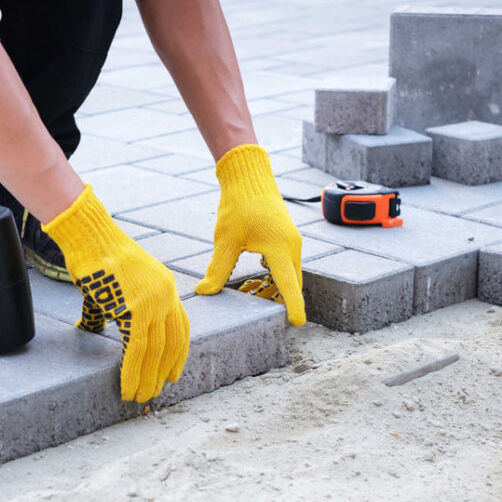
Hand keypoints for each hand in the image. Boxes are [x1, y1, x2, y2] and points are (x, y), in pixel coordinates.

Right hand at [44, 185, 189, 401]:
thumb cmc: (94, 257)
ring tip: (139, 397)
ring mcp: (152, 302)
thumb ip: (108, 311)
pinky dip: (131, 372)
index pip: (180, 328)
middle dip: (161, 373)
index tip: (172, 375)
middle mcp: (166, 295)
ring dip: (147, 379)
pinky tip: (126, 386)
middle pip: (171, 343)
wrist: (88, 237)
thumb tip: (91, 329)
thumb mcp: (111, 286)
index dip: (177, 355)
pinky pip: (136, 349)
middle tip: (152, 393)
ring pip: (155, 351)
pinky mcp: (135, 309)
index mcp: (166, 287)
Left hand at [195, 144, 305, 325]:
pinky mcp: (287, 239)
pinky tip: (255, 282)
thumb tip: (203, 291)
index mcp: (279, 248)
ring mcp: (292, 242)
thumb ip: (217, 268)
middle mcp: (291, 247)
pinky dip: (274, 277)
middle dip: (279, 301)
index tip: (297, 323)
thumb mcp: (225, 240)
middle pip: (291, 284)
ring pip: (289, 275)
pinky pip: (286, 265)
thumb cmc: (238, 205)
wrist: (249, 178)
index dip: (293, 306)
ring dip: (275, 289)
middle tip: (260, 312)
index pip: (288, 284)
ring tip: (251, 296)